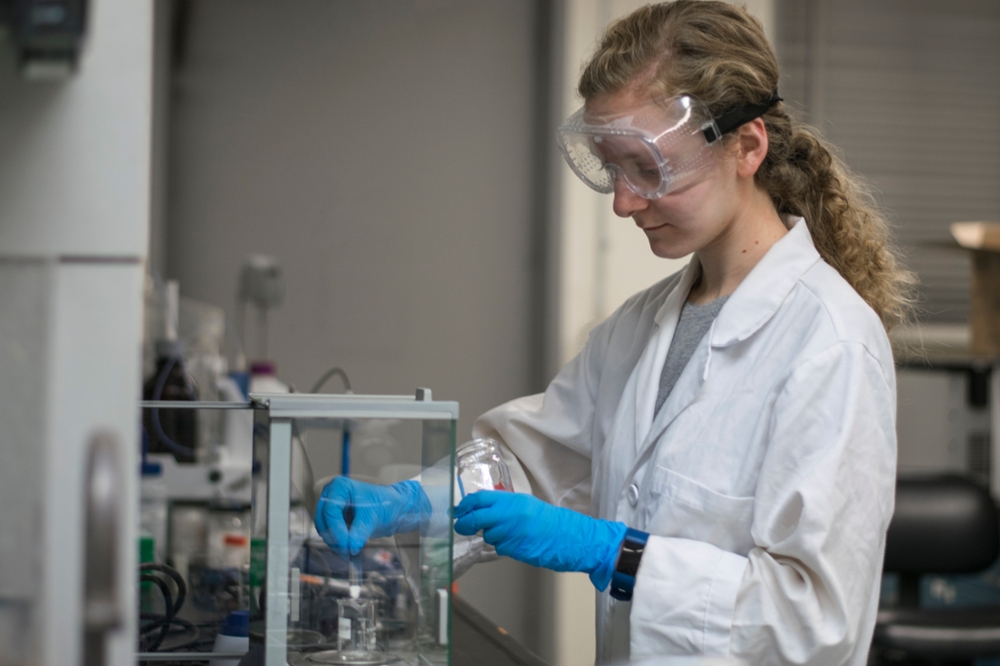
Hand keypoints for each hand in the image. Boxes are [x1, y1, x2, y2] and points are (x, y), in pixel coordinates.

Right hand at [315, 477, 429, 556]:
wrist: (395, 509)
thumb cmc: (386, 503)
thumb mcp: (373, 516)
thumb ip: (360, 531)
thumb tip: (351, 546)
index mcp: (339, 487)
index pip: (330, 511)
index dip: (336, 530)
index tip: (346, 545)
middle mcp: (331, 496)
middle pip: (323, 521)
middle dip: (334, 538)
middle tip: (347, 552)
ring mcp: (332, 509)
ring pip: (324, 530)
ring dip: (335, 543)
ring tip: (350, 552)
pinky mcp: (336, 522)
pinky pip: (331, 535)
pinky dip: (338, 544)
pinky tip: (349, 550)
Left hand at [454, 491, 627, 589]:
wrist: (570, 537)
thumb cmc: (550, 521)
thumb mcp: (526, 504)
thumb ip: (504, 505)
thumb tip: (480, 507)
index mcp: (514, 500)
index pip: (480, 499)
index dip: (466, 505)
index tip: (459, 510)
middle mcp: (510, 515)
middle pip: (477, 518)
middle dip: (465, 523)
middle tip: (460, 526)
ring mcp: (512, 533)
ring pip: (488, 535)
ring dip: (491, 536)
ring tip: (508, 534)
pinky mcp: (515, 550)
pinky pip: (500, 548)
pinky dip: (503, 546)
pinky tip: (517, 543)